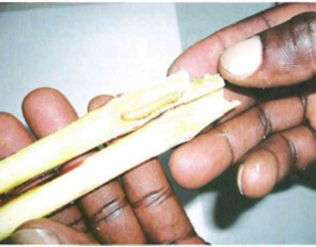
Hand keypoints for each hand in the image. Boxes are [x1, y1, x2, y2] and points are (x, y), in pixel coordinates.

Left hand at [0, 89, 204, 243]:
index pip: (43, 215)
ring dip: (108, 147)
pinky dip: (149, 169)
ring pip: (120, 190)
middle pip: (80, 193)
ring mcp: (143, 244)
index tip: (10, 134)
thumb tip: (28, 230)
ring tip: (92, 106)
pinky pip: (160, 202)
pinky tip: (135, 136)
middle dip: (63, 145)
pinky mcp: (177, 239)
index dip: (26, 174)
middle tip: (45, 106)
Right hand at [168, 3, 315, 197]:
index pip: (244, 43)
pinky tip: (250, 179)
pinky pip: (285, 154)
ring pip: (255, 128)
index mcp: (302, 34)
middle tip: (171, 139)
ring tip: (194, 169)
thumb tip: (236, 60)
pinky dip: (265, 168)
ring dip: (224, 151)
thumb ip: (299, 43)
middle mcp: (298, 69)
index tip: (171, 81)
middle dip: (202, 119)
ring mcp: (307, 108)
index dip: (204, 60)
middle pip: (239, 93)